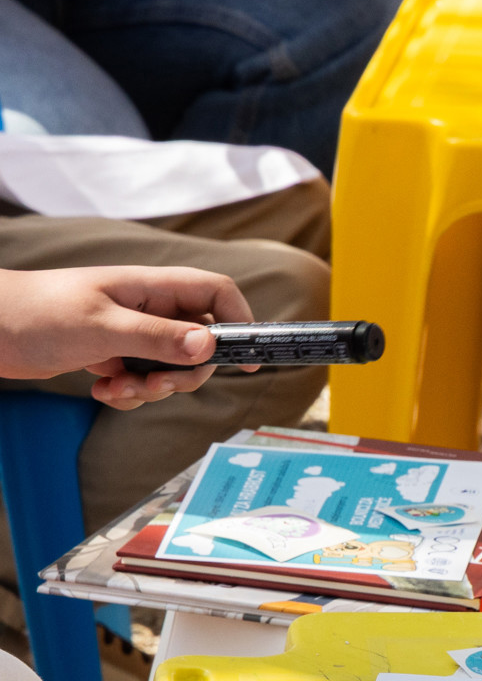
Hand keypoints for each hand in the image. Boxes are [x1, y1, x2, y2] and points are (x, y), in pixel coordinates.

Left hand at [0, 267, 257, 408]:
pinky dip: (130, 393)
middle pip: (200, 342)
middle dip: (184, 373)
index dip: (239, 321)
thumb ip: (156, 338)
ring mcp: (131, 332)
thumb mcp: (101, 327)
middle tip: (157, 385)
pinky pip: (143, 378)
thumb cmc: (34, 312)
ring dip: (152, 388)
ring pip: (171, 366)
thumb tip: (208, 348)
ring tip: (116, 389)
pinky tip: (101, 390)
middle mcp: (148, 308)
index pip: (216, 293)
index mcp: (151, 288)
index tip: (248, 359)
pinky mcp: (113, 354)